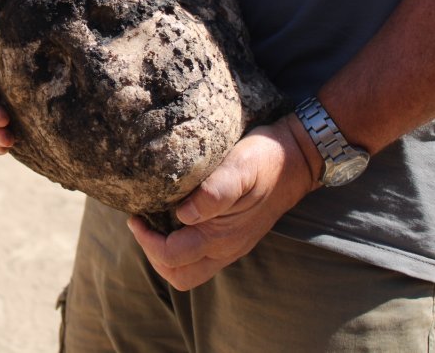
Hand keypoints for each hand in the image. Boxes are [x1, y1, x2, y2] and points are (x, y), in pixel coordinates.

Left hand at [126, 116, 316, 290]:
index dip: (148, 241)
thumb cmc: (264, 159)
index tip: (137, 216)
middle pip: (179, 275)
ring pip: (189, 273)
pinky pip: (201, 259)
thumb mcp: (239, 166)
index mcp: (223, 236)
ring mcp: (232, 246)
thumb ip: (214, 193)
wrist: (297, 159)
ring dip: (166, 256)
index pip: (172, 257)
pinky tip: (174, 221)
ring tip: (154, 225)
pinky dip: (181, 249)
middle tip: (142, 223)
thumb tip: (183, 214)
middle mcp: (226, 248)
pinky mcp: (234, 238)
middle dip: (154, 255)